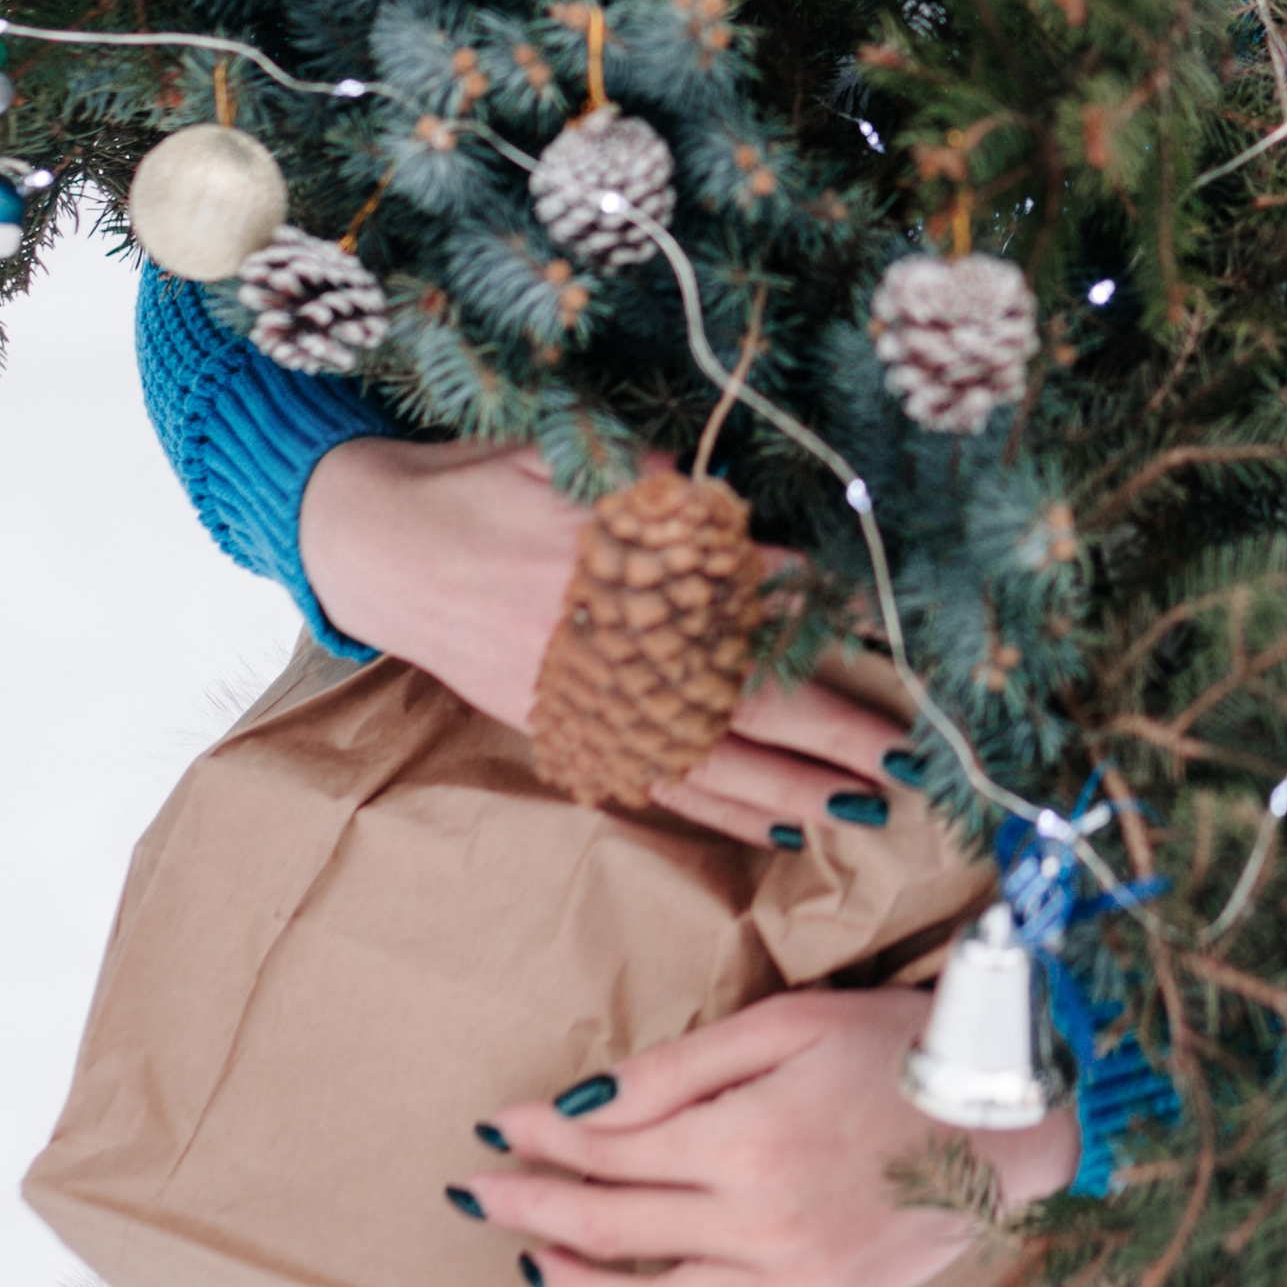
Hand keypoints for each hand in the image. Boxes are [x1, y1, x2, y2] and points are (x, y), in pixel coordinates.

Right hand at [298, 437, 921, 841]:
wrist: (381, 546)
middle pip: (738, 698)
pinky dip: (721, 809)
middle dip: (829, 730)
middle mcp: (605, 645)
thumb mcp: (573, 458)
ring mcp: (585, 700)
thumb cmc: (487, 485)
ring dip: (791, 788)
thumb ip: (661, 492)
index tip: (885, 638)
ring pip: (707, 760)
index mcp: (610, 565)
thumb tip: (751, 530)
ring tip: (866, 809)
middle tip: (905, 758)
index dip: (813, 617)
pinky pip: (657, 783)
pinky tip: (779, 828)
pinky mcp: (567, 734)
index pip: (734, 597)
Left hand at [463, 985, 1077, 1286]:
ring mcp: (791, 1286)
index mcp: (747, 1139)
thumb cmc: (901, 1047)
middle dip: (535, 1211)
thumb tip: (585, 1107)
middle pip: (615, 1230)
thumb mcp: (789, 1023)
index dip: (544, 1140)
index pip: (612, 1151)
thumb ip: (682, 1069)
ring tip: (533, 1263)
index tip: (498, 1128)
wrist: (1011, 1115)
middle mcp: (760, 1225)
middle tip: (482, 1197)